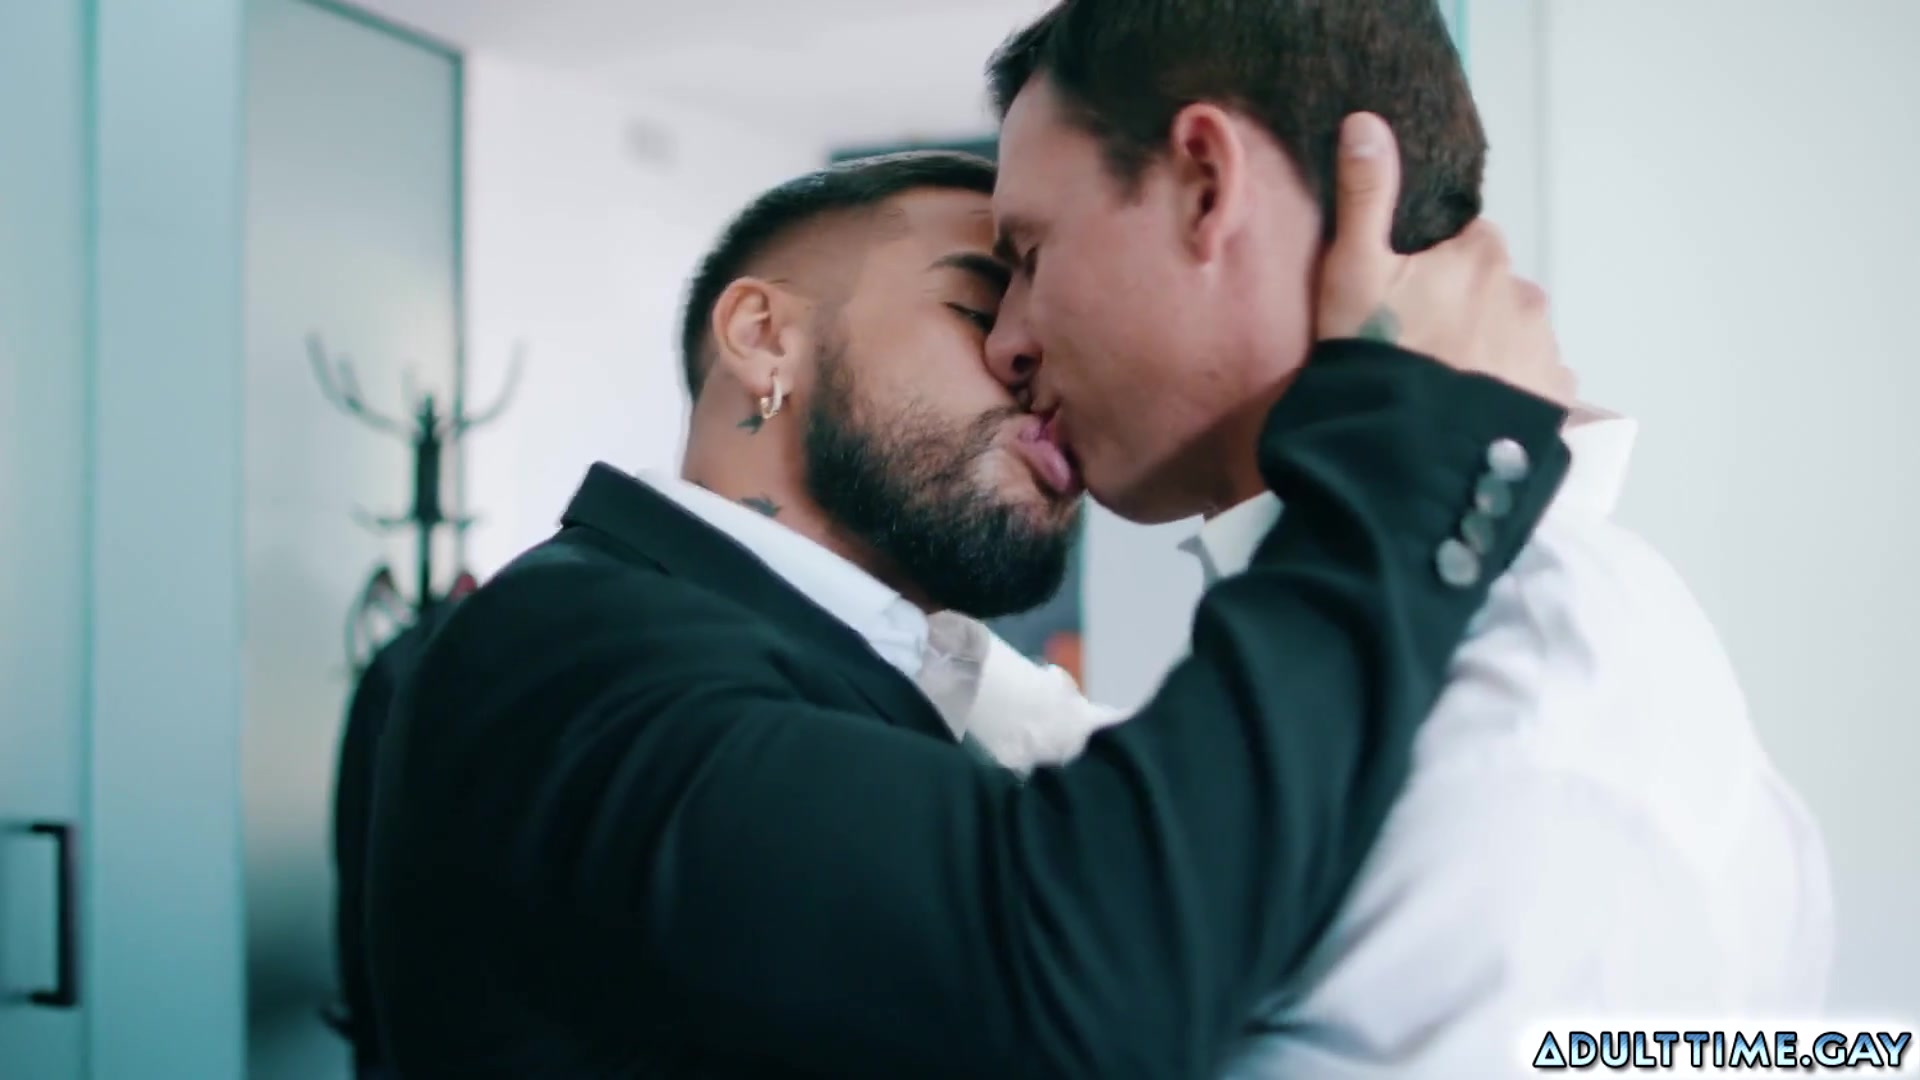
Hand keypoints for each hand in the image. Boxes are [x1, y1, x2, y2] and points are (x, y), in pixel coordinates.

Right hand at [1316, 112, 1574, 404]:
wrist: (1405, 451)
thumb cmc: (1377, 355)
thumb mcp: (1352, 270)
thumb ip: (1364, 195)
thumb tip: (1367, 120)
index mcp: (1483, 256)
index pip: (1467, 242)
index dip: (1434, 266)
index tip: (1406, 298)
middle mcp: (1526, 296)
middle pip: (1494, 290)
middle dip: (1466, 309)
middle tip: (1419, 350)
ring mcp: (1544, 352)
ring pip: (1515, 337)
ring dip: (1489, 352)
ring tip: (1443, 388)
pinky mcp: (1552, 401)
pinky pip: (1535, 385)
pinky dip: (1510, 393)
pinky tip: (1473, 414)